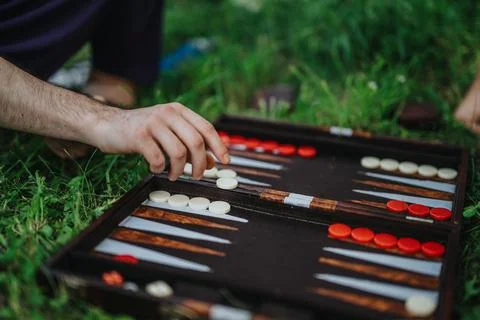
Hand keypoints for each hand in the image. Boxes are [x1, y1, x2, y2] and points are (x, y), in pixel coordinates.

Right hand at [92, 102, 228, 179]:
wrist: (107, 125)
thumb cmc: (142, 132)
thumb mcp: (169, 134)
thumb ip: (190, 146)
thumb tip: (212, 162)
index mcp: (178, 111)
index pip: (206, 128)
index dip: (219, 146)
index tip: (226, 161)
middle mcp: (168, 113)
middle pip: (196, 141)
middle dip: (200, 164)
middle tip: (197, 176)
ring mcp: (153, 123)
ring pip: (179, 152)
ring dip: (179, 170)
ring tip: (174, 175)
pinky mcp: (138, 135)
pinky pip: (158, 158)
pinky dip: (159, 168)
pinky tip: (154, 168)